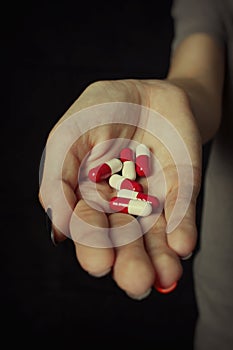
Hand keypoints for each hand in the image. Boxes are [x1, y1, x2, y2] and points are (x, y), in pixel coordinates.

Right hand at [39, 79, 201, 298]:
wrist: (146, 91)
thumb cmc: (101, 111)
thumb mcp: (67, 138)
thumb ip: (56, 180)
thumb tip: (58, 231)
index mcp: (89, 195)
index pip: (90, 226)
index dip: (94, 244)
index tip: (100, 262)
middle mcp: (121, 204)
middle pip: (124, 238)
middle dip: (129, 260)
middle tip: (135, 282)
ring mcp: (153, 196)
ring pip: (155, 232)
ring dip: (160, 256)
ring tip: (164, 276)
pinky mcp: (182, 185)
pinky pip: (182, 208)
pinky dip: (183, 227)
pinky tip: (182, 246)